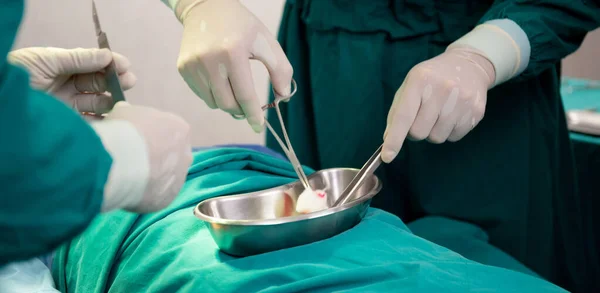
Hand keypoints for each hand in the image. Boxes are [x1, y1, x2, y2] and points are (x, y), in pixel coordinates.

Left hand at [8, 47, 135, 113]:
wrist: (2, 102)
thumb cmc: (18, 74)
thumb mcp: (47, 60)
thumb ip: (78, 59)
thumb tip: (107, 56)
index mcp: (62, 67)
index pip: (91, 64)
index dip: (109, 64)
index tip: (125, 65)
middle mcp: (67, 86)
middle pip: (97, 83)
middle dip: (114, 81)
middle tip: (129, 82)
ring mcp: (68, 106)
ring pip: (97, 103)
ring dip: (111, 100)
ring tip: (120, 101)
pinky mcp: (68, 125)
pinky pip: (91, 124)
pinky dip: (104, 121)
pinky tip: (113, 117)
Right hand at [103, 102, 192, 212]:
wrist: (120, 162)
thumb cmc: (124, 131)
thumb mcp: (124, 113)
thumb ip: (131, 115)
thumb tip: (125, 112)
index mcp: (181, 130)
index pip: (169, 132)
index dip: (150, 136)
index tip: (135, 140)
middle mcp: (186, 155)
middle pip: (171, 156)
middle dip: (155, 158)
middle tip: (132, 159)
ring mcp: (179, 179)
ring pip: (165, 178)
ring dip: (150, 178)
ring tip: (127, 177)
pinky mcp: (168, 199)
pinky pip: (157, 196)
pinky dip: (144, 194)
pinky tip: (128, 190)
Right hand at [175, 0, 292, 131]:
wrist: (206, 7)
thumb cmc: (242, 26)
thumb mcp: (266, 41)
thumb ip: (280, 69)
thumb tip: (283, 96)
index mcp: (232, 53)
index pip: (244, 95)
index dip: (253, 114)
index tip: (258, 126)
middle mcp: (209, 60)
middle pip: (228, 104)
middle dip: (241, 109)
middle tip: (248, 104)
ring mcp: (192, 65)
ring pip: (214, 103)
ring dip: (227, 102)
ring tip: (233, 85)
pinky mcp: (183, 68)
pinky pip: (202, 95)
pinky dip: (214, 94)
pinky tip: (219, 78)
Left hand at [382, 47, 495, 162]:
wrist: (469, 65)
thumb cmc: (432, 78)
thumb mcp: (410, 86)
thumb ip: (397, 111)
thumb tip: (389, 139)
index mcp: (420, 80)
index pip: (403, 116)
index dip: (394, 139)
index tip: (387, 157)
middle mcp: (442, 89)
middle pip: (419, 133)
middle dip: (415, 131)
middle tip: (421, 117)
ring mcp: (461, 101)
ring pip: (436, 138)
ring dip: (433, 131)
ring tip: (438, 113)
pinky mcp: (476, 112)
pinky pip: (453, 138)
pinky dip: (448, 131)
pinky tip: (452, 114)